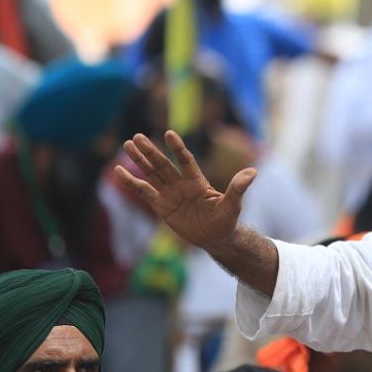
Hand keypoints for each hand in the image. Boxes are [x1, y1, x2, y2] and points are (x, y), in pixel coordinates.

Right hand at [115, 131, 255, 252]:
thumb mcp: (233, 204)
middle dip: (151, 151)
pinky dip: (132, 182)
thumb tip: (253, 171)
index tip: (169, 133)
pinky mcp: (161, 206)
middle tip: (137, 136)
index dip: (177, 148)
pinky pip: (144, 191)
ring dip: (140, 160)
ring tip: (128, 144)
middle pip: (163, 164)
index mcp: (197, 181)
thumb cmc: (226, 220)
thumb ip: (238, 188)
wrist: (215, 237)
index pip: (185, 160)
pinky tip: (118, 171)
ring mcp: (170, 194)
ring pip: (152, 173)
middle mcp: (182, 184)